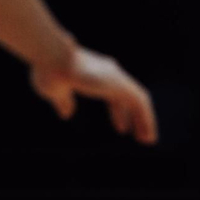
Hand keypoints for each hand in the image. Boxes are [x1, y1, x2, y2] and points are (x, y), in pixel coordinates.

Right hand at [30, 35, 158, 144]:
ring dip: (145, 120)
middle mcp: (109, 73)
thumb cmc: (50, 71)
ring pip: (139, 99)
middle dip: (134, 116)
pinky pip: (140, 101)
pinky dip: (147, 117)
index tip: (122, 128)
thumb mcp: (57, 92)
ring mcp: (115, 77)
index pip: (114, 95)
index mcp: (95, 75)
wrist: (52, 58)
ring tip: (148, 140)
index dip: (119, 112)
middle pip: (128, 97)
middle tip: (139, 135)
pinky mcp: (119, 82)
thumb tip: (67, 114)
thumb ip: (63, 101)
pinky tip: (147, 134)